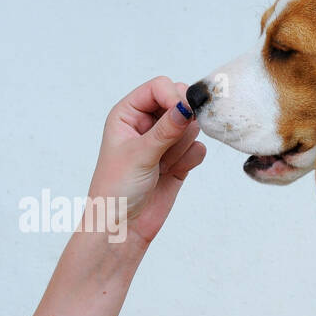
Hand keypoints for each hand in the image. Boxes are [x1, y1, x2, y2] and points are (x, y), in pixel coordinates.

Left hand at [87, 76, 205, 248]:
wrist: (121, 228)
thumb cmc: (116, 189)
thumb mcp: (140, 154)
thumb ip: (167, 128)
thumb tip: (188, 104)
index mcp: (127, 113)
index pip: (159, 87)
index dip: (174, 96)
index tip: (183, 114)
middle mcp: (146, 123)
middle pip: (180, 102)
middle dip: (181, 123)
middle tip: (169, 145)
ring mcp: (163, 141)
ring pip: (192, 126)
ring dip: (183, 145)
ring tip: (163, 164)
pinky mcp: (178, 159)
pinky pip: (198, 148)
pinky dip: (190, 159)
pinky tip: (172, 173)